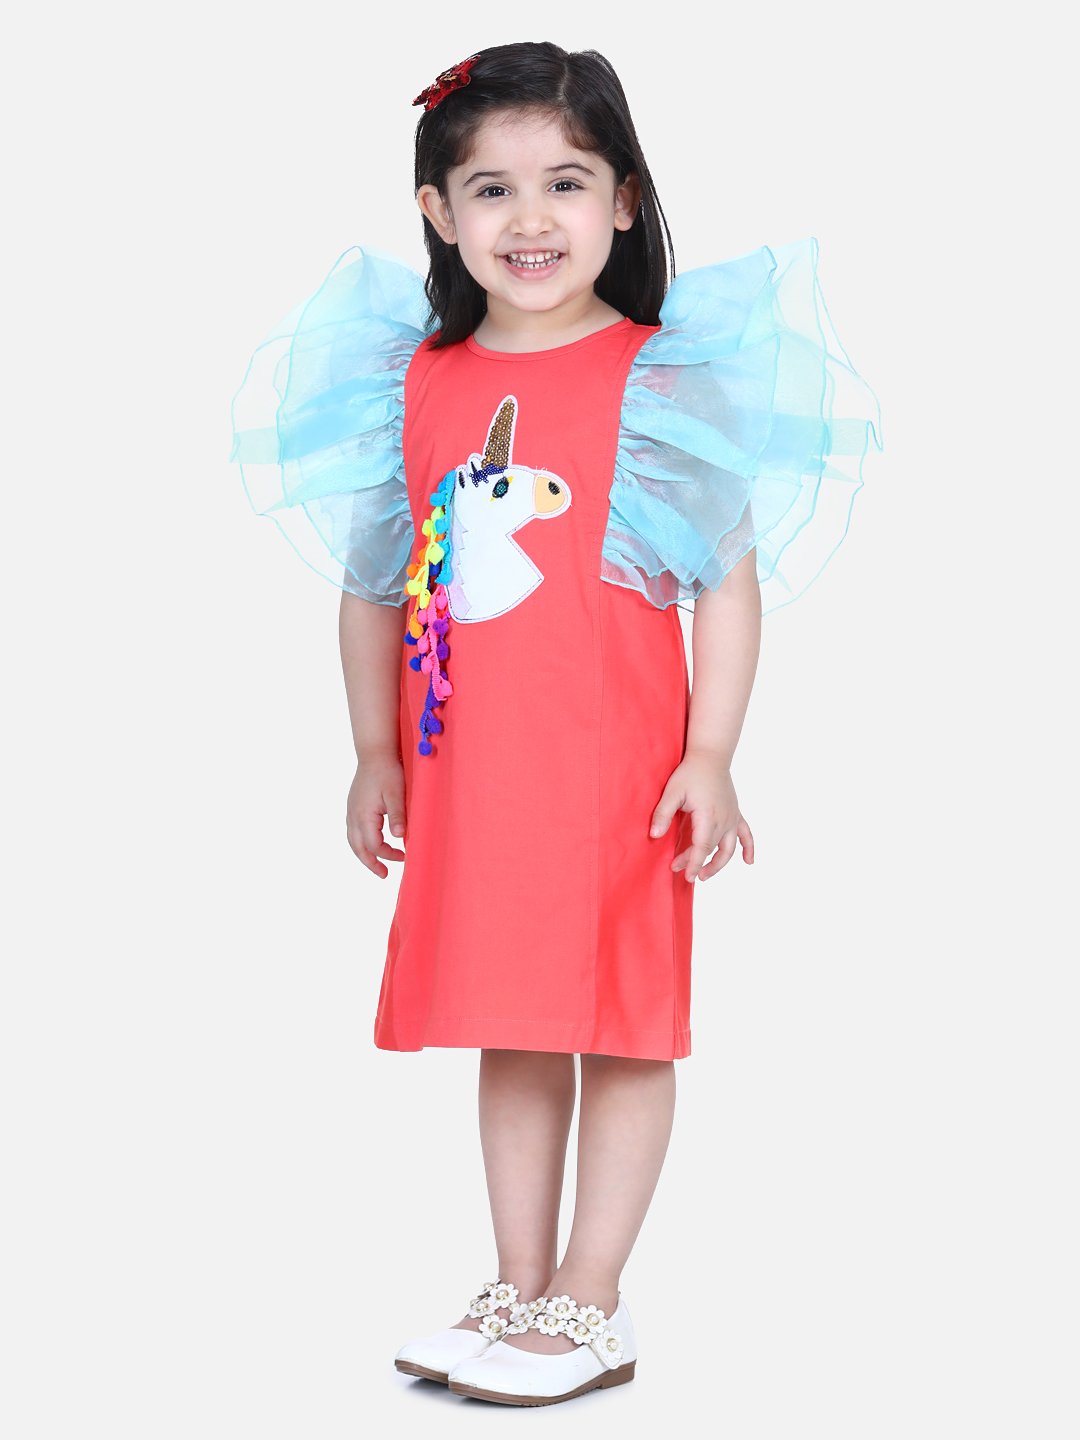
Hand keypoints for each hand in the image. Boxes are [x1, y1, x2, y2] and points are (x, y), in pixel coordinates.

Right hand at [346, 752, 406, 878]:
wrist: (374, 753)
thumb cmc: (388, 772)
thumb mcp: (397, 793)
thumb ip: (398, 815)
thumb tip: (400, 838)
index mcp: (364, 815)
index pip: (375, 845)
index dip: (389, 854)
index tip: (405, 855)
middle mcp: (353, 815)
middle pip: (358, 848)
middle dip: (371, 863)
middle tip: (383, 874)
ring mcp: (351, 811)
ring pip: (353, 841)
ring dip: (364, 854)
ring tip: (376, 864)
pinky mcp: (352, 806)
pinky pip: (352, 831)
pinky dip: (360, 842)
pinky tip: (369, 843)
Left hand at [649, 751, 754, 881]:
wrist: (710, 757)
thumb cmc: (690, 773)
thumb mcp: (672, 792)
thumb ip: (663, 814)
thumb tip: (654, 836)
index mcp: (708, 815)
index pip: (702, 847)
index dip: (694, 863)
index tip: (686, 876)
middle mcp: (724, 819)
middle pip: (711, 849)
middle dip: (696, 863)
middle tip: (681, 871)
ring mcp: (732, 817)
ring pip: (729, 848)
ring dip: (719, 864)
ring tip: (705, 875)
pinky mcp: (736, 813)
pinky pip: (746, 834)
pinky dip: (749, 848)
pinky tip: (749, 862)